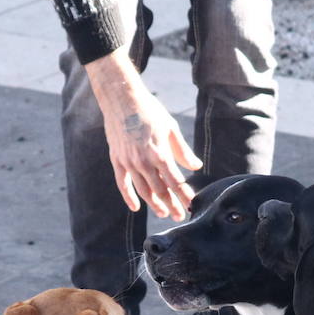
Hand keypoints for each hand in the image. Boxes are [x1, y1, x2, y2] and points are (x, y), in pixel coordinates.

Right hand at [85, 51, 202, 219]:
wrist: (122, 99)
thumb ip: (183, 151)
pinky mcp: (117, 160)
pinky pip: (123, 183)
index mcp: (160, 153)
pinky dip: (129, 197)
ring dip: (154, 204)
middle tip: (179, 216)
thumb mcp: (171, 128)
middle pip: (160, 190)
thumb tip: (196, 166)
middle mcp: (144, 161)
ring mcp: (129, 162)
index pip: (176, 181)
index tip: (190, 204)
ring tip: (163, 213)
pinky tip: (136, 207)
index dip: (184, 194)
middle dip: (172, 204)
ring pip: (143, 190)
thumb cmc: (150, 111)